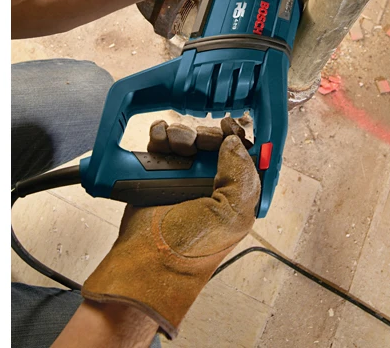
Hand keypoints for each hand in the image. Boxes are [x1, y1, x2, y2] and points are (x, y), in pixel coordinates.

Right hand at [81, 125, 259, 338]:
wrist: (146, 261)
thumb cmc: (191, 249)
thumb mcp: (233, 215)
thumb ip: (243, 175)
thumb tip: (234, 141)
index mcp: (234, 192)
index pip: (243, 152)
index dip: (239, 136)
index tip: (230, 127)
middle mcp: (209, 182)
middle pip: (213, 139)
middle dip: (207, 135)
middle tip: (199, 146)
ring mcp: (181, 176)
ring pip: (187, 136)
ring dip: (182, 135)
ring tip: (176, 150)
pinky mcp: (154, 172)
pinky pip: (159, 142)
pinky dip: (159, 134)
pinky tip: (160, 142)